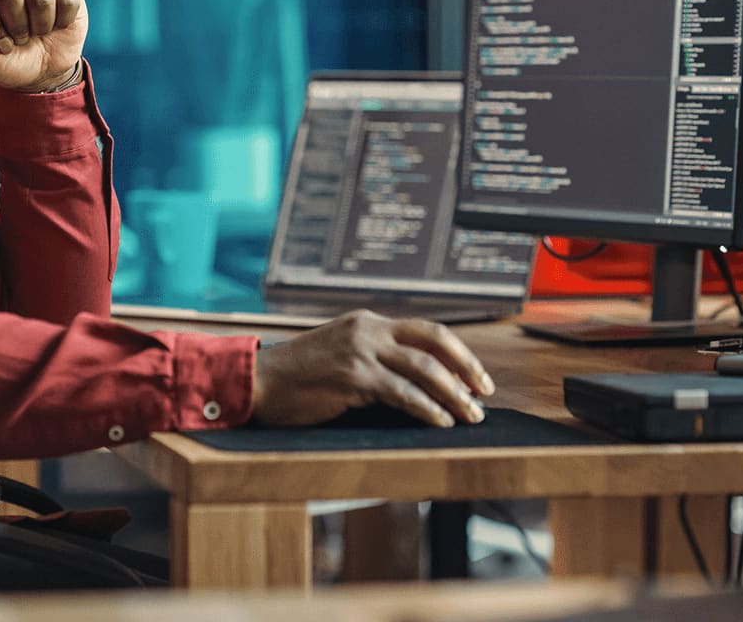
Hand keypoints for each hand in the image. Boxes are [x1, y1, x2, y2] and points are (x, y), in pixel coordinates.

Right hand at [250, 310, 495, 426]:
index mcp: (368, 322)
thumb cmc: (298, 379)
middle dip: (467, 369)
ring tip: (471, 416)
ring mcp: (361, 351)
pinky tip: (441, 421)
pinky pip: (402, 392)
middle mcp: (368, 329)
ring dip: (454, 395)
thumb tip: (420, 387)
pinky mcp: (353, 376)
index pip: (428, 331)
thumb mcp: (341, 356)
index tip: (478, 376)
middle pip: (435, 342)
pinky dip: (427, 408)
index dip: (459, 353)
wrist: (257, 382)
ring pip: (424, 369)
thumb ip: (375, 361)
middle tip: (485, 393)